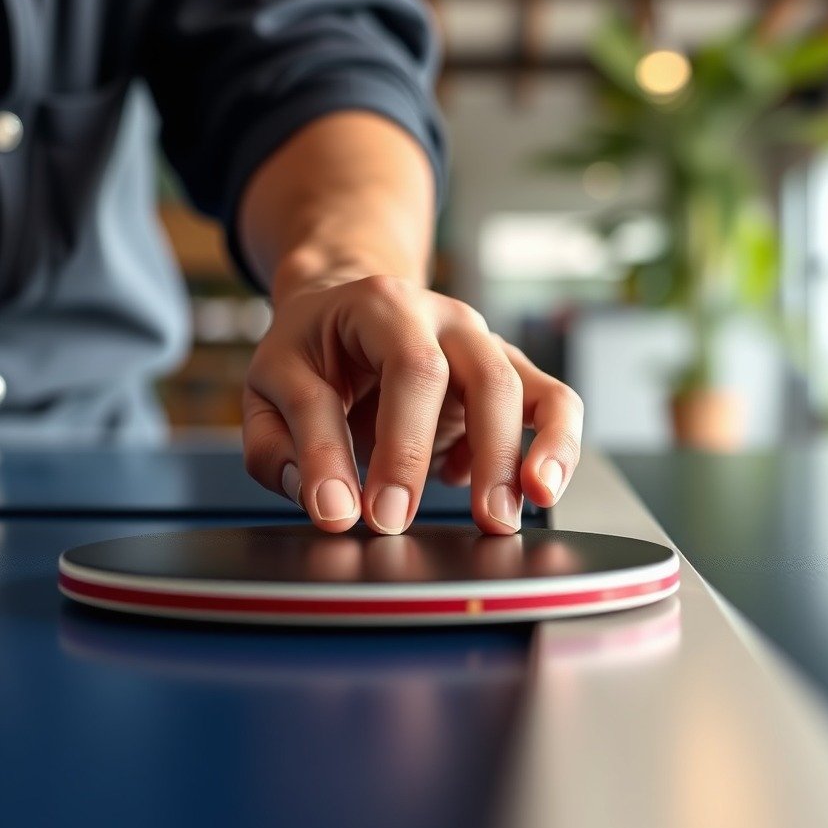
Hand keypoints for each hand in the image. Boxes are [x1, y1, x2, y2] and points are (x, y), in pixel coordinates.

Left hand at [242, 274, 582, 534]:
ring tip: (503, 519)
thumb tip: (331, 505)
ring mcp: (485, 347)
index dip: (396, 447)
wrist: (342, 313)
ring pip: (530, 391)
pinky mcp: (508, 378)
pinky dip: (556, 448)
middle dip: (470, 458)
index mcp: (387, 305)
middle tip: (421, 522)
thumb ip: (289, 444)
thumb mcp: (271, 385)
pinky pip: (554, 405)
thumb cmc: (310, 350)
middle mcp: (448, 320)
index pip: (409, 368)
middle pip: (486, 377)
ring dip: (528, 458)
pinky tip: (530, 492)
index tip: (370, 514)